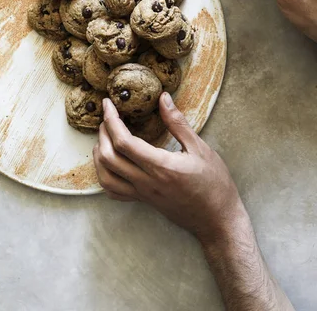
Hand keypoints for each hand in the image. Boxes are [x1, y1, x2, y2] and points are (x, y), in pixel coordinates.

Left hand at [93, 93, 245, 244]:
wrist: (218, 220)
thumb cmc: (214, 183)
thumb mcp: (200, 148)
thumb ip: (178, 123)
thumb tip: (163, 98)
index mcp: (160, 166)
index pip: (124, 142)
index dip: (111, 120)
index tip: (108, 104)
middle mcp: (147, 182)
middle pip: (109, 158)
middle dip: (102, 133)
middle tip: (107, 116)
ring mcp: (143, 194)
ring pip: (106, 177)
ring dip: (99, 155)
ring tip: (104, 138)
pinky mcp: (143, 201)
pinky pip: (114, 192)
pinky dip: (105, 175)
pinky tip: (110, 162)